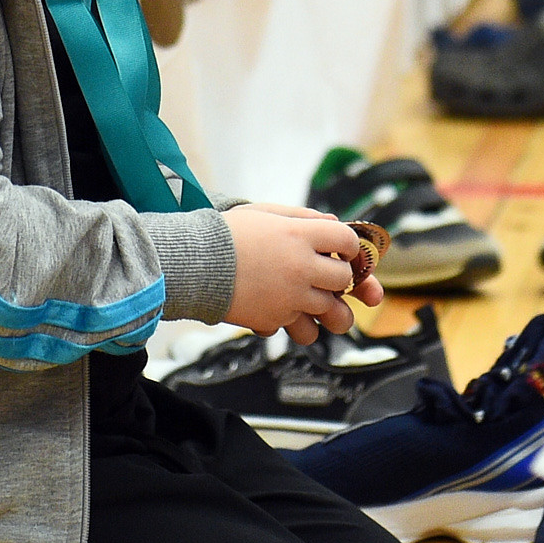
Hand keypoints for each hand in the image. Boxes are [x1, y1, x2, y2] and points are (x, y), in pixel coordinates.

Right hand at [221, 205, 384, 342]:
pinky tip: (284, 310)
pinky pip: (301, 329)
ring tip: (318, 304)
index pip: (348, 240)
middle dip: (341, 279)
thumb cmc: (226, 234)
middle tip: (326, 275)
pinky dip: (296, 323)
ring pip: (332, 313)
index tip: (345, 251)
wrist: (192, 264)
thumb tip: (333, 224)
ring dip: (329, 309)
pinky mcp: (275, 319)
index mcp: (299, 235)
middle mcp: (301, 267)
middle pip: (344, 279)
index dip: (351, 247)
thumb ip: (302, 217)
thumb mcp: (264, 213)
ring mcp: (290, 297)